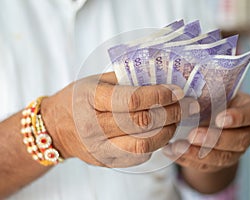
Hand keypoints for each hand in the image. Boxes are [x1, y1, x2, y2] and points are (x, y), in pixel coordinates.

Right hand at [40, 72, 195, 167]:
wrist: (56, 128)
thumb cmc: (78, 98)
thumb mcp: (97, 80)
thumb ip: (127, 79)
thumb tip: (162, 76)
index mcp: (89, 98)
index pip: (131, 100)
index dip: (159, 95)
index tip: (177, 91)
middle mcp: (93, 127)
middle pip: (142, 123)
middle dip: (171, 113)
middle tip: (187, 105)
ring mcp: (99, 148)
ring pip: (143, 144)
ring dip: (167, 131)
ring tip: (177, 120)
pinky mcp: (106, 161)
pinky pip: (138, 156)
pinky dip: (155, 144)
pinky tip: (161, 133)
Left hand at [163, 92, 249, 171]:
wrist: (211, 116)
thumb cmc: (213, 97)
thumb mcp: (214, 90)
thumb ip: (207, 88)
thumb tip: (185, 81)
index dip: (238, 117)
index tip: (219, 119)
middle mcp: (247, 132)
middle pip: (238, 140)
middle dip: (214, 140)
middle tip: (193, 135)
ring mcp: (236, 150)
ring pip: (222, 157)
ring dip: (198, 154)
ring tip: (178, 147)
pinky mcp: (220, 163)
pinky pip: (206, 166)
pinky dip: (187, 160)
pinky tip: (172, 153)